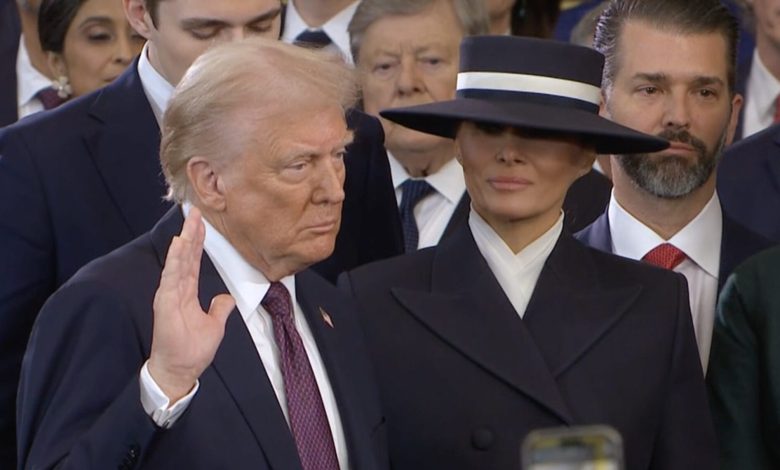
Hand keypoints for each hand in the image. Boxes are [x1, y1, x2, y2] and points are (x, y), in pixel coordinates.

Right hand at [148, 207, 234, 401]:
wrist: (180, 370)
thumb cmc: (192, 351)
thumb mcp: (214, 325)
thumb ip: (219, 308)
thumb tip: (226, 299)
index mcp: (187, 293)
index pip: (192, 262)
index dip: (197, 243)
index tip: (201, 224)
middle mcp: (177, 290)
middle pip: (185, 256)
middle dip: (191, 233)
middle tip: (195, 211)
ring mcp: (170, 294)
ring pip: (178, 261)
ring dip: (184, 240)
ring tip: (189, 220)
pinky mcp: (165, 302)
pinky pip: (171, 276)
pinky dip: (175, 259)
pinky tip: (179, 243)